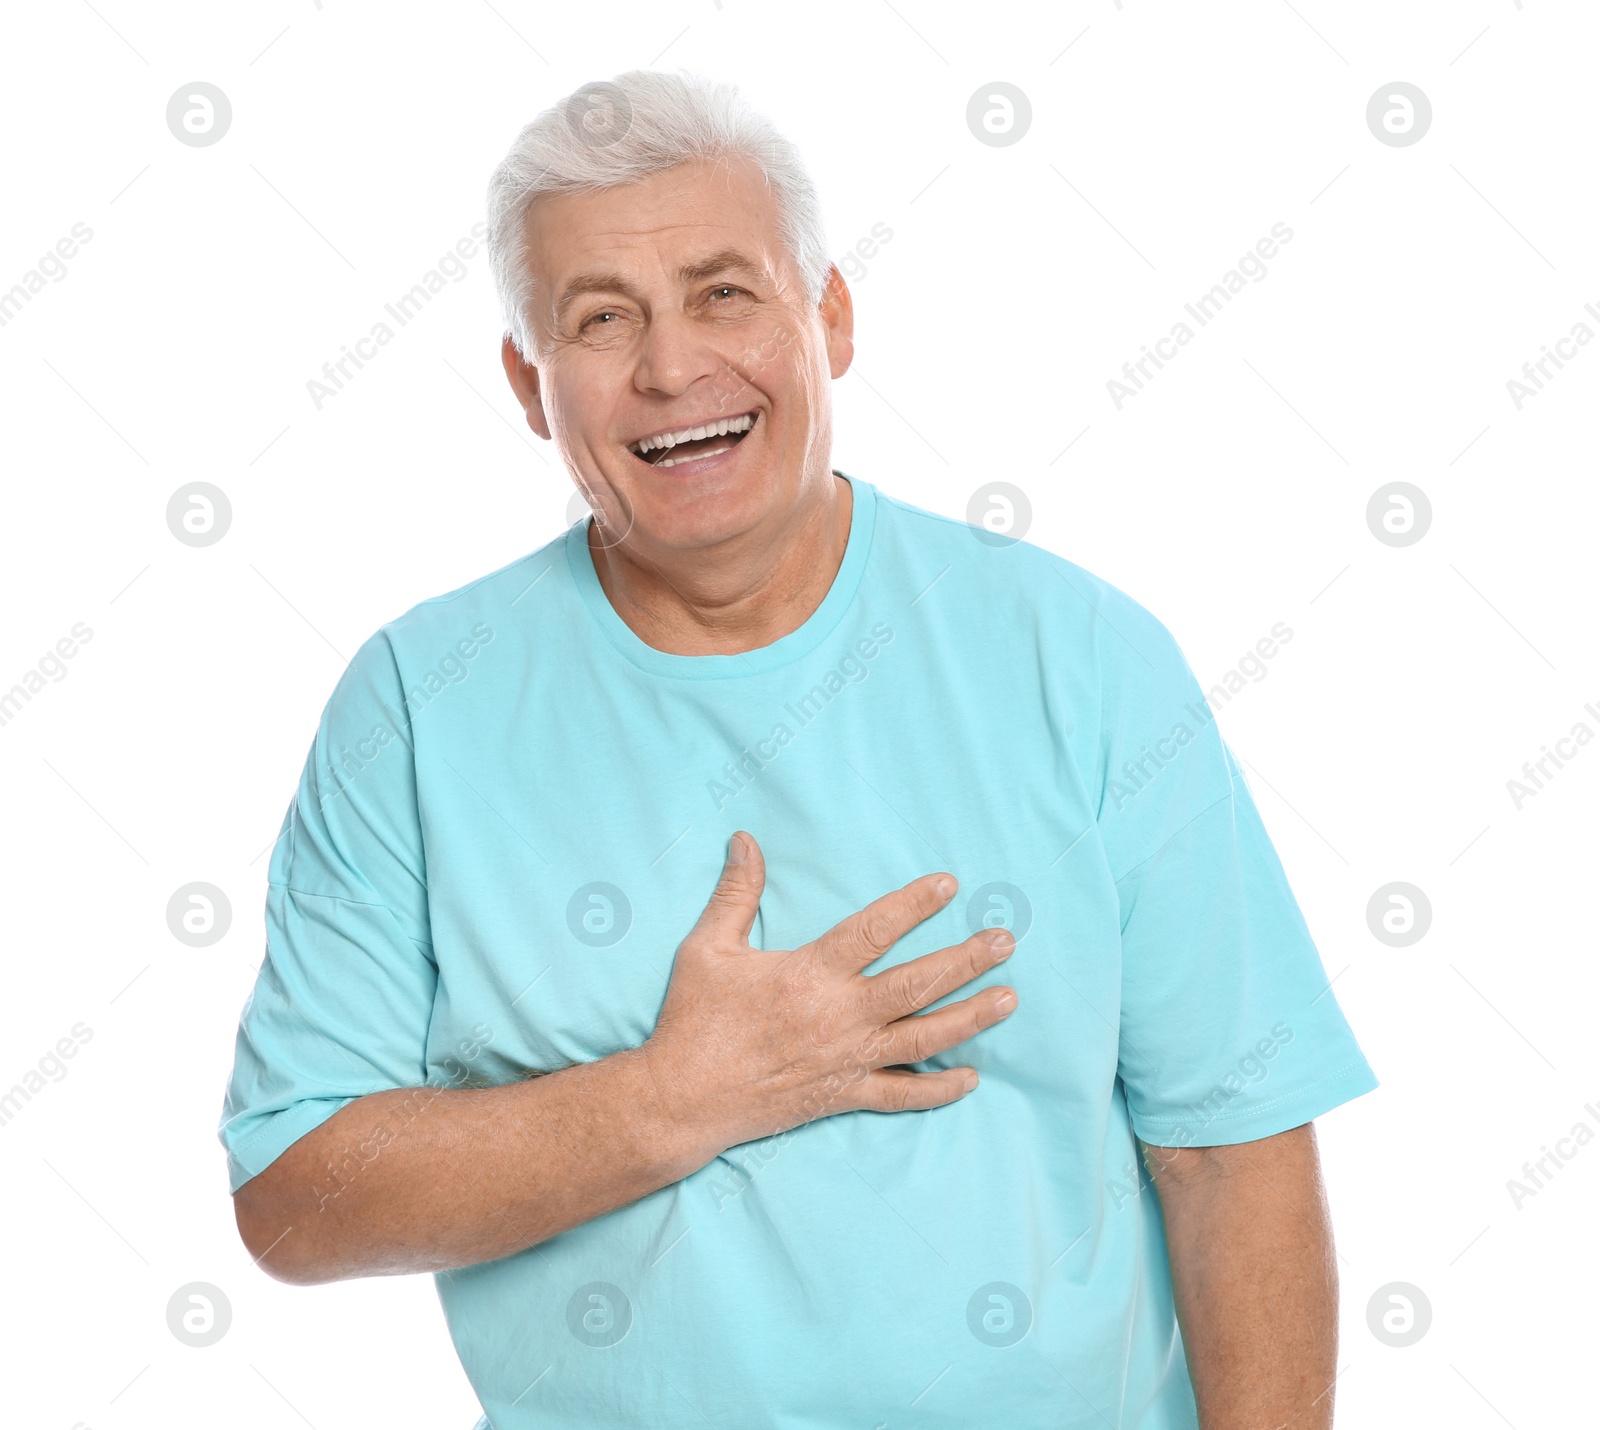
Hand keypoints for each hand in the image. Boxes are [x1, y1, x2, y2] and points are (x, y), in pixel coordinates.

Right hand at [641, 830, 1017, 1157]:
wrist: (681, 1100)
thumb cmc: (693, 1020)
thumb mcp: (706, 948)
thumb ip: (736, 893)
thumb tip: (745, 840)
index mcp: (811, 974)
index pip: (874, 930)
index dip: (914, 905)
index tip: (948, 885)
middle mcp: (840, 1017)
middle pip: (919, 984)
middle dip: (967, 961)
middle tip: (1006, 941)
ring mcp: (848, 1060)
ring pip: (924, 1038)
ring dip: (971, 1017)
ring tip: (1009, 999)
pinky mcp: (843, 1096)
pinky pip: (903, 1096)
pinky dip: (940, 1090)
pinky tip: (971, 1078)